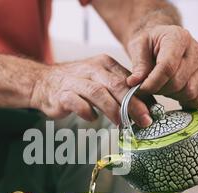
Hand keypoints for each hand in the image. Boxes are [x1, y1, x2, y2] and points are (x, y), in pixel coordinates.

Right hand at [31, 55, 152, 126]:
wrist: (44, 83)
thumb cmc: (77, 85)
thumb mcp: (101, 81)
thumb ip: (120, 91)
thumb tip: (146, 108)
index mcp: (104, 64)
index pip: (128, 80)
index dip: (142, 97)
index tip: (153, 113)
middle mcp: (91, 69)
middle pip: (117, 86)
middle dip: (133, 105)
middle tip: (144, 120)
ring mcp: (76, 81)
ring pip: (98, 93)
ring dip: (113, 110)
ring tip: (122, 124)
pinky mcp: (63, 94)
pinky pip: (77, 102)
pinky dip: (87, 112)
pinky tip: (93, 118)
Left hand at [126, 25, 197, 108]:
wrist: (160, 41)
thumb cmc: (149, 43)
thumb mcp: (137, 46)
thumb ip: (138, 64)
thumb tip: (135, 82)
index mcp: (178, 37)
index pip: (167, 66)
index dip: (152, 82)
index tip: (140, 88)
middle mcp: (195, 50)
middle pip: (178, 82)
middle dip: (159, 90)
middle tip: (148, 87)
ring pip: (189, 92)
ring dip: (171, 95)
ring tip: (161, 88)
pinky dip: (192, 102)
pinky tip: (178, 99)